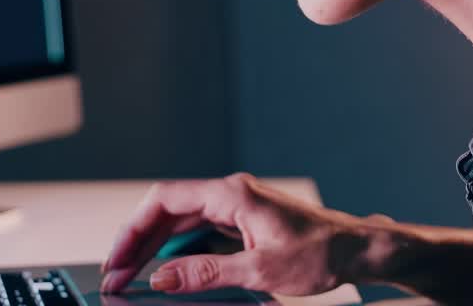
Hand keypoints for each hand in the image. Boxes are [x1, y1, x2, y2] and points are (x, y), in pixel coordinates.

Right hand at [99, 173, 373, 295]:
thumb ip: (206, 273)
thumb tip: (163, 277)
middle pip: (168, 212)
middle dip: (138, 242)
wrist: (357, 249)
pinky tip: (169, 271)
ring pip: (182, 222)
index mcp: (231, 195)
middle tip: (116, 275)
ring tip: (134, 275)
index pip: (164, 201)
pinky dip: (180, 250)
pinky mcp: (244, 221)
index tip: (117, 257)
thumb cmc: (319, 254)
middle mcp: (231, 194)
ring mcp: (237, 206)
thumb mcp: (258, 271)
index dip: (133, 229)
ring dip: (156, 248)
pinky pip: (200, 231)